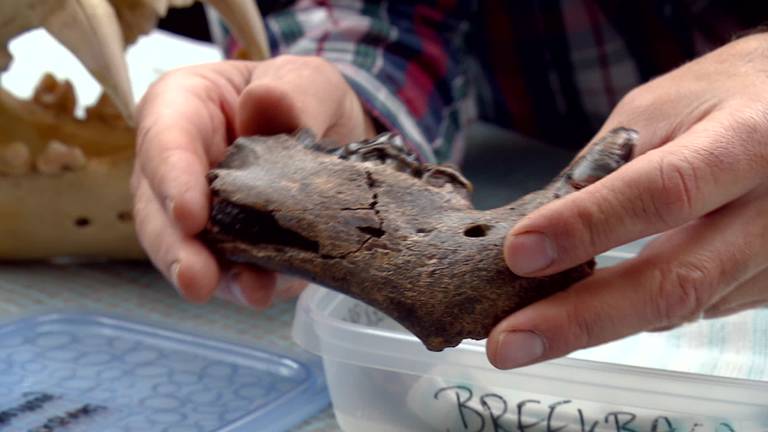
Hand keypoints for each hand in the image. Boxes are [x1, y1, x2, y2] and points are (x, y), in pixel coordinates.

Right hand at [131, 56, 375, 307]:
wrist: (331, 136)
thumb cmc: (302, 98)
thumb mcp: (308, 80)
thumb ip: (292, 90)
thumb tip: (264, 104)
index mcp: (182, 108)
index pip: (165, 138)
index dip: (173, 177)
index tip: (191, 213)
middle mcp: (175, 166)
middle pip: (158, 208)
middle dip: (177, 248)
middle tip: (197, 279)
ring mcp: (197, 214)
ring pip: (186, 251)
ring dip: (216, 277)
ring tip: (251, 292)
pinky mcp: (226, 250)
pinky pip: (228, 272)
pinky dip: (247, 284)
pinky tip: (267, 290)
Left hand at [488, 32, 767, 367]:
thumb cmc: (721, 99)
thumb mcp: (660, 109)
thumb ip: (608, 168)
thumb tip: (539, 231)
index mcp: (746, 143)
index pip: (663, 192)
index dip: (588, 226)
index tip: (519, 254)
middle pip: (676, 279)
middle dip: (582, 318)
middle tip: (509, 343)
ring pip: (680, 307)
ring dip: (593, 327)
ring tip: (523, 339)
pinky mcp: (767, 286)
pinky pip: (691, 308)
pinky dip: (629, 315)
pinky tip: (582, 316)